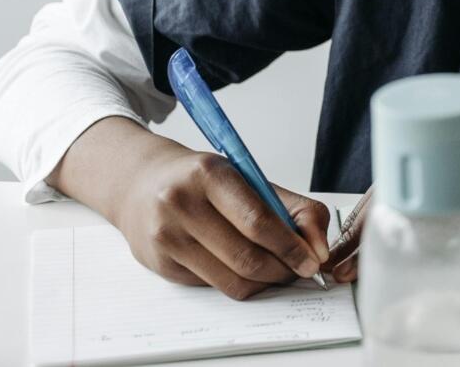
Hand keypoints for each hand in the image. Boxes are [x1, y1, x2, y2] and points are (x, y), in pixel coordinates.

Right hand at [56, 119, 332, 299]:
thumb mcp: (247, 178)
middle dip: (282, 270)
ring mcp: (167, 237)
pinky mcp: (160, 264)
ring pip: (230, 280)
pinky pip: (212, 286)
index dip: (291, 247)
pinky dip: (237, 282)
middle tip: (299, 269)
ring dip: (263, 282)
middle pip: (246, 257)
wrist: (141, 184)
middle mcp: (182, 204)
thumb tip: (318, 249)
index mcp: (209, 174)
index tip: (312, 260)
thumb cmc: (202, 181)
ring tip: (276, 270)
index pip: (257, 221)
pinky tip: (242, 267)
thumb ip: (293, 209)